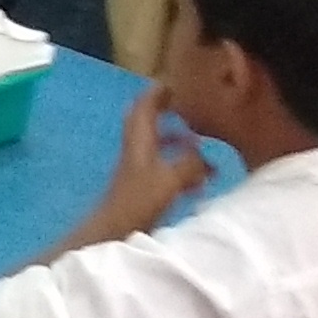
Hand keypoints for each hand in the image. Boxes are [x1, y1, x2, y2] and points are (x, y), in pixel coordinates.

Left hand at [86, 92, 210, 239]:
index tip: (173, 83)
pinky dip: (180, 168)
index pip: (144, 107)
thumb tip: (203, 154)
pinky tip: (198, 180)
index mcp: (139, 142)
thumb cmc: (138, 202)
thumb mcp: (170, 179)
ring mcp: (138, 171)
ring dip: (177, 142)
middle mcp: (136, 151)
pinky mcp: (142, 190)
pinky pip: (164, 170)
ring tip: (201, 145)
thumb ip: (190, 163)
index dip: (157, 93)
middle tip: (188, 108)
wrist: (113, 234)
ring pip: (158, 147)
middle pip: (149, 124)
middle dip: (167, 113)